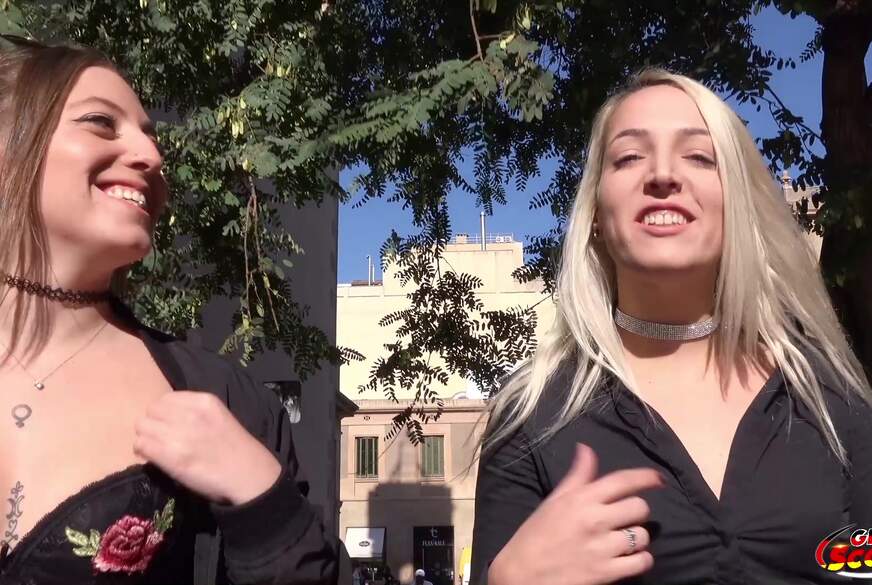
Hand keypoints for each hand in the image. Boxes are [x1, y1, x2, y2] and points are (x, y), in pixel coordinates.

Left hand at [133, 391, 281, 504]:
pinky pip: (141, 445)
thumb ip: (194, 412)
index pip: (165, 399)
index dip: (163, 414)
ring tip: (157, 449)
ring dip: (146, 437)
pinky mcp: (171, 456)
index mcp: (204, 400)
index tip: (168, 426)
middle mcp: (190, 413)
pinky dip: (143, 451)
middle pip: (151, 411)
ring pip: (142, 427)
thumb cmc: (236, 449)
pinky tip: (154, 458)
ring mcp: (179, 433)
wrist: (248, 474)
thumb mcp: (218, 417)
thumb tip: (166, 419)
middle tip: (160, 439)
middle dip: (153, 424)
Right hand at [488, 444, 660, 584]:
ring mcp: (604, 548)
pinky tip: (629, 558)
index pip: (622, 481)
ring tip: (622, 540)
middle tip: (624, 517)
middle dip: (636, 511)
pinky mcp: (608, 573)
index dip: (645, 477)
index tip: (657, 479)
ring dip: (637, 537)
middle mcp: (596, 520)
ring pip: (642, 536)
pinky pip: (642, 562)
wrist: (522, 575)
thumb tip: (586, 449)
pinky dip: (641, 560)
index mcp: (581, 499)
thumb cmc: (536, 535)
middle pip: (639, 507)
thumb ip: (577, 476)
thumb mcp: (554, 501)